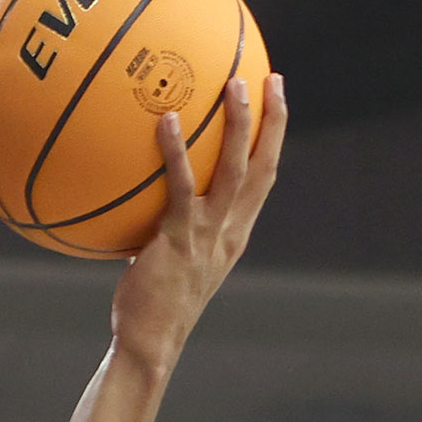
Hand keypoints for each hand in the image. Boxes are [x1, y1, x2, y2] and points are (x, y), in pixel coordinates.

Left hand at [110, 68, 286, 368]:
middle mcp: (230, 231)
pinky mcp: (179, 238)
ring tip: (234, 84)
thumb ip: (172, 226)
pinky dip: (176, 152)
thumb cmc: (153, 304)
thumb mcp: (174, 259)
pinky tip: (164, 121)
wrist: (151, 342)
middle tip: (269, 79)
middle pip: (263, 166)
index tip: (275, 101)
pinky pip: (181, 186)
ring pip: (235, 169)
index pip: (264, 179)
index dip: (274, 139)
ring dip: (238, 124)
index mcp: (235, 234)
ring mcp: (208, 233)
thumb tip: (146, 194)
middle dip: (272, 121)